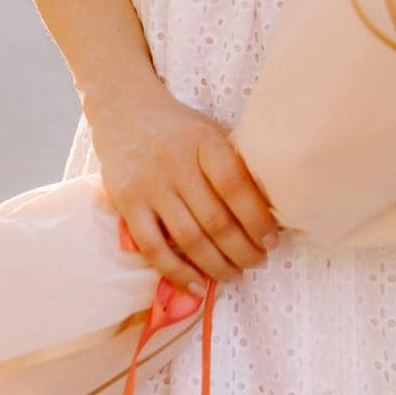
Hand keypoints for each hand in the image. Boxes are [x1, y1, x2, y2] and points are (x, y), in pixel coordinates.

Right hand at [85, 79, 282, 296]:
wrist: (123, 109)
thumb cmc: (178, 127)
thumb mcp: (210, 132)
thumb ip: (233, 164)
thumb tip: (269, 209)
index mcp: (204, 142)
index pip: (236, 187)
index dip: (257, 219)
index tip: (272, 240)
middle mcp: (176, 164)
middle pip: (215, 220)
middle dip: (242, 250)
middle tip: (258, 262)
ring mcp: (149, 186)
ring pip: (188, 239)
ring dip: (216, 265)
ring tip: (235, 275)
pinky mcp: (127, 204)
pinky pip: (153, 248)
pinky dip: (177, 273)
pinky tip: (197, 286)